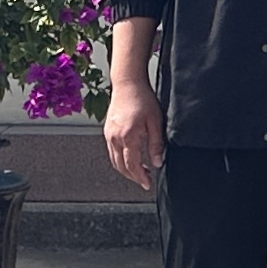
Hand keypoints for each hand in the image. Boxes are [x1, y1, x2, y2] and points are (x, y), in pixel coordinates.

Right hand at [105, 76, 165, 190]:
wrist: (128, 83)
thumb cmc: (143, 99)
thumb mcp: (155, 121)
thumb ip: (156, 144)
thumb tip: (158, 162)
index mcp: (128, 136)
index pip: (132, 165)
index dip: (140, 177)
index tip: (148, 184)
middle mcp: (115, 137)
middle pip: (121, 166)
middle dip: (133, 176)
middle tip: (145, 180)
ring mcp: (109, 134)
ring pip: (115, 160)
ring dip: (126, 169)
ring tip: (140, 170)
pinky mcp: (107, 131)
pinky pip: (112, 151)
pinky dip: (120, 159)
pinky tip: (131, 157)